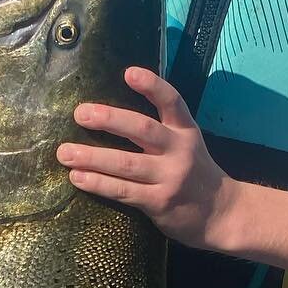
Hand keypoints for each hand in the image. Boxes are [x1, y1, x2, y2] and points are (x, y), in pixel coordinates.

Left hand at [56, 67, 243, 250]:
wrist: (222, 214)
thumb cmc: (195, 175)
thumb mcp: (188, 145)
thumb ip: (161, 130)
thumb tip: (111, 116)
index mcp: (186, 131)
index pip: (172, 102)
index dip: (152, 86)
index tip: (129, 72)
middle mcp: (180, 151)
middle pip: (142, 129)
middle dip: (109, 119)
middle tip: (80, 113)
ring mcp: (170, 177)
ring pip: (126, 163)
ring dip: (92, 156)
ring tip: (65, 153)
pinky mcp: (159, 202)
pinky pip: (123, 191)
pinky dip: (98, 183)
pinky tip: (78, 177)